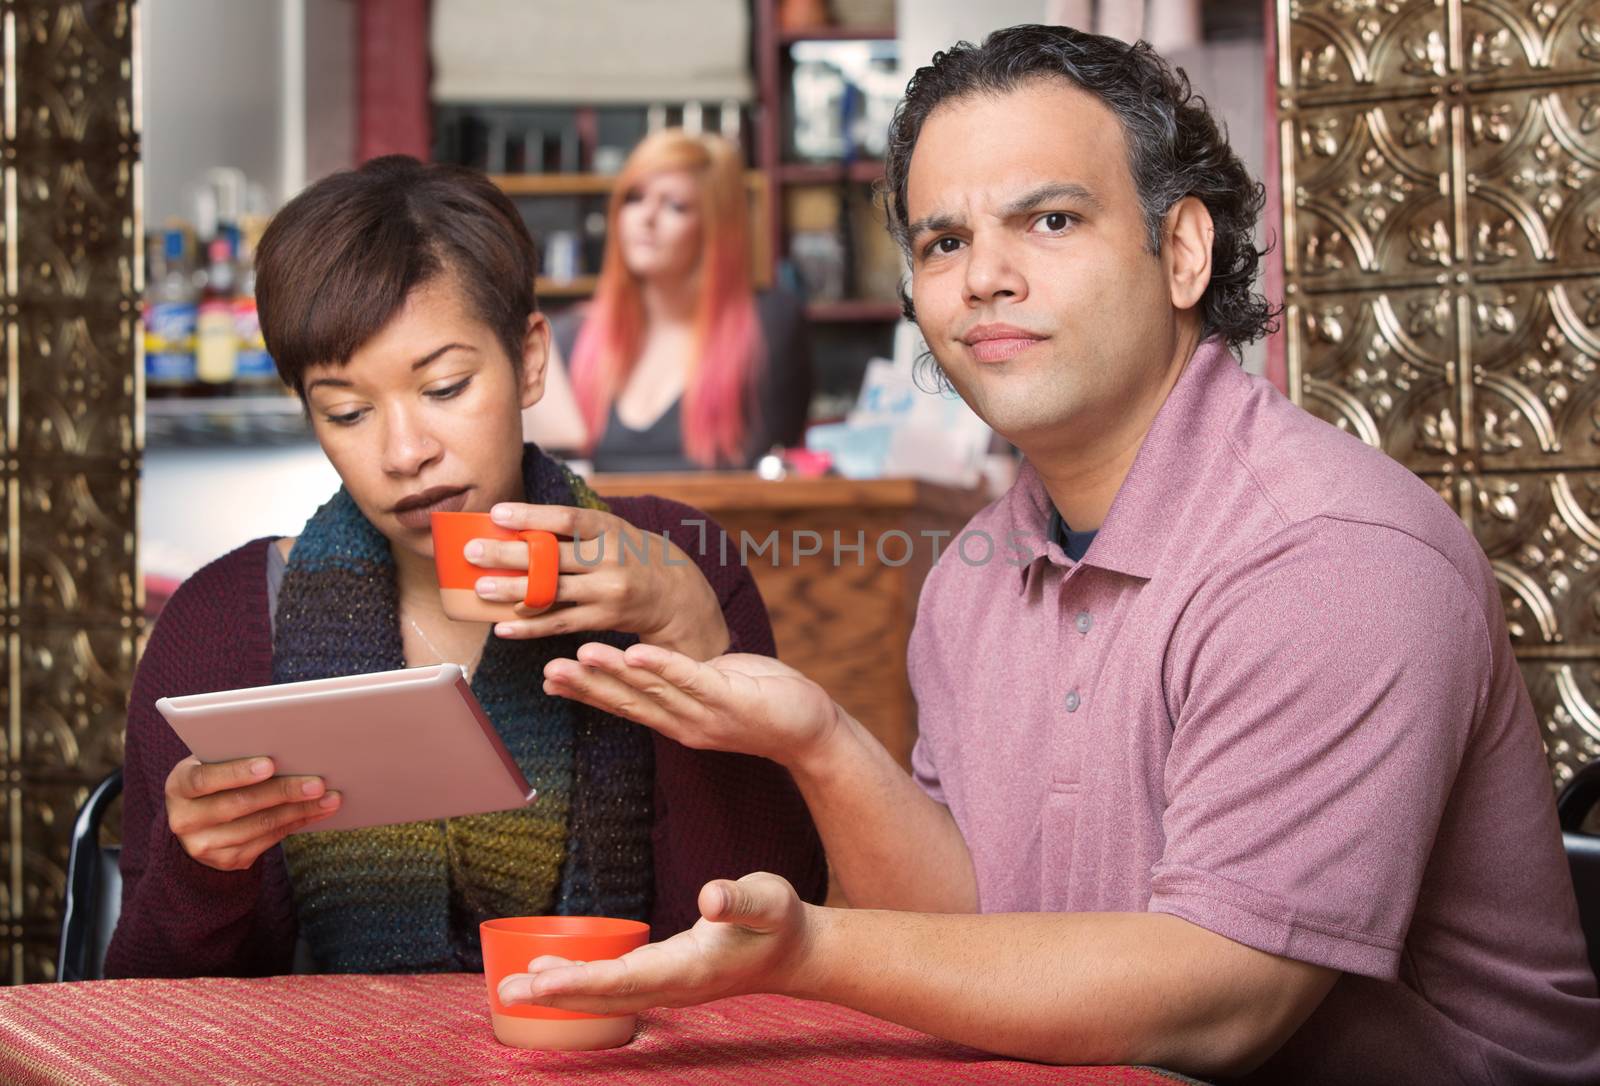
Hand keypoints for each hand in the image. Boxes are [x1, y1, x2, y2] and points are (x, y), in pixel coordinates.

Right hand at [164, 755, 341, 871]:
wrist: (197, 821)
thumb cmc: (215, 778)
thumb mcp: (211, 763)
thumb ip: (234, 754)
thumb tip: (287, 744)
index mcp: (179, 786)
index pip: (205, 779)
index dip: (237, 772)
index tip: (270, 764)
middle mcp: (185, 819)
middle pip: (239, 805)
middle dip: (282, 792)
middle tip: (317, 782)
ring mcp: (205, 845)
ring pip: (259, 826)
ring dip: (299, 811)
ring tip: (329, 798)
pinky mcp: (227, 860)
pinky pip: (268, 840)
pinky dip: (297, 823)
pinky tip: (318, 811)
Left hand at [467, 502, 730, 659]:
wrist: (674, 593)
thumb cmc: (629, 554)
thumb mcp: (611, 530)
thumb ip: (573, 529)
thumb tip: (513, 524)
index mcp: (610, 528)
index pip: (567, 519)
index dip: (531, 517)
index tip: (496, 514)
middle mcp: (612, 559)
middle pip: (553, 557)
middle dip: (509, 556)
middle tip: (472, 552)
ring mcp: (609, 591)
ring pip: (553, 592)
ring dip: (512, 592)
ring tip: (480, 588)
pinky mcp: (604, 619)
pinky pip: (560, 624)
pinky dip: (529, 627)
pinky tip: (503, 627)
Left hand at [498, 872, 815, 1013]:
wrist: (796, 954)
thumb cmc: (780, 921)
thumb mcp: (768, 899)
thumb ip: (739, 898)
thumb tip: (710, 896)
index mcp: (690, 970)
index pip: (625, 980)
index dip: (580, 982)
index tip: (539, 982)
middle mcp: (672, 986)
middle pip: (604, 997)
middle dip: (554, 996)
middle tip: (505, 992)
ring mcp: (667, 986)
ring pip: (605, 996)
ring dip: (560, 992)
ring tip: (514, 986)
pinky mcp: (664, 977)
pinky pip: (614, 987)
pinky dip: (580, 983)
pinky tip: (554, 972)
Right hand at [543, 642, 840, 769]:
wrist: (812, 730)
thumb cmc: (759, 700)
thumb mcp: (710, 691)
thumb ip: (677, 681)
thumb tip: (646, 665)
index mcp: (675, 720)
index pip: (623, 706)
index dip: (585, 693)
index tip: (548, 679)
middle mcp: (684, 722)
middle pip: (628, 701)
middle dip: (586, 685)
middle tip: (547, 670)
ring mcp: (707, 712)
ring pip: (653, 689)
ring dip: (614, 672)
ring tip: (580, 653)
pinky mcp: (732, 699)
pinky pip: (693, 680)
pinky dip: (663, 666)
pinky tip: (635, 653)